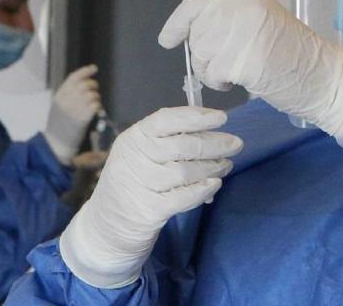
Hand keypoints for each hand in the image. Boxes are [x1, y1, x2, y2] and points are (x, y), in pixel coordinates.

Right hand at [45, 65, 101, 164]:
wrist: (57, 142)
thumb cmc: (58, 125)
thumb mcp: (58, 106)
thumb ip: (68, 94)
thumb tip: (83, 83)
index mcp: (60, 95)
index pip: (74, 77)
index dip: (85, 71)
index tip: (94, 68)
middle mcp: (68, 99)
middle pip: (85, 84)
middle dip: (93, 85)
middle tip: (94, 90)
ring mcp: (76, 107)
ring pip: (92, 94)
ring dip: (96, 97)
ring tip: (93, 103)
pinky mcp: (84, 116)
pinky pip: (96, 104)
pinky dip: (98, 106)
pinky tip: (95, 110)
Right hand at [59, 107, 242, 287]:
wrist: (106, 225)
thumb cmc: (133, 181)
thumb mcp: (140, 154)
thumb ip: (167, 141)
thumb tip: (210, 131)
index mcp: (133, 138)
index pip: (166, 119)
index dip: (196, 116)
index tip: (221, 118)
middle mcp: (134, 158)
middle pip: (182, 146)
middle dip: (214, 144)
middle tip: (235, 144)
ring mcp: (140, 185)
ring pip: (186, 172)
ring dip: (212, 167)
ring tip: (226, 165)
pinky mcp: (149, 210)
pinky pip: (184, 197)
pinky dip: (203, 189)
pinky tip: (215, 184)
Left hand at [158, 0, 342, 139]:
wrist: (324, 76)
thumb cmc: (294, 56)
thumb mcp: (260, 24)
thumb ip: (228, 22)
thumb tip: (192, 33)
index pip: (197, 3)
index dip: (178, 23)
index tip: (167, 40)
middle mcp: (241, 9)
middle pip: (197, 34)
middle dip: (203, 56)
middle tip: (226, 67)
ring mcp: (241, 34)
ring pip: (201, 56)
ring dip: (212, 72)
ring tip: (239, 73)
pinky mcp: (242, 60)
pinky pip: (213, 75)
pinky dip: (221, 84)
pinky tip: (241, 82)